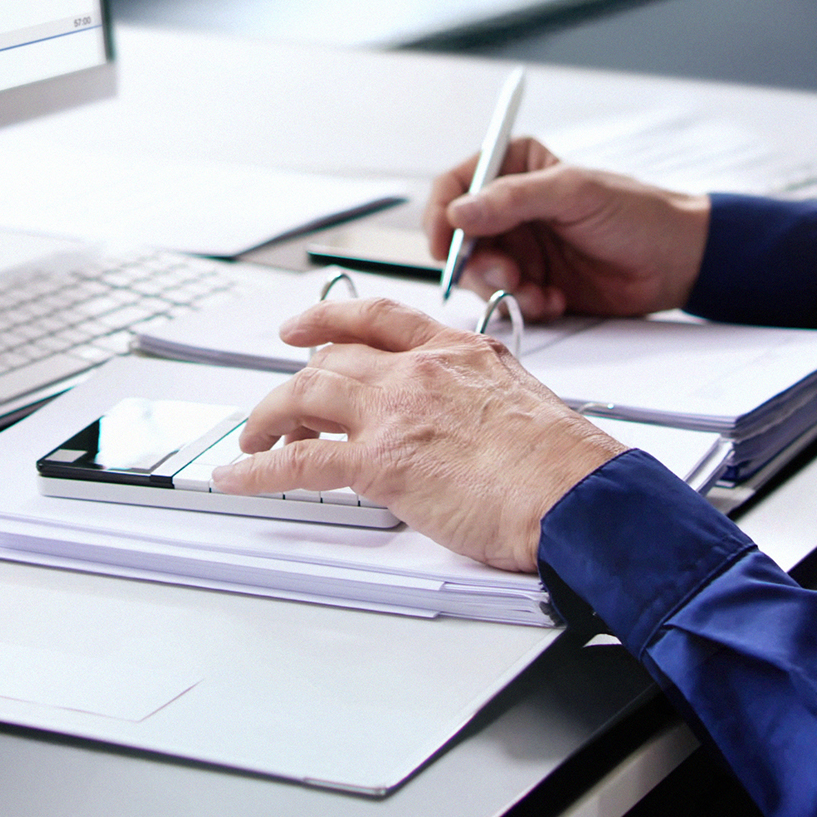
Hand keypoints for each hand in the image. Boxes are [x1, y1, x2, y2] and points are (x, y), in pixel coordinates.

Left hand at [211, 297, 623, 572]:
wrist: (577, 497)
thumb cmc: (567, 466)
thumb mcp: (520, 403)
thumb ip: (476, 400)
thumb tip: (459, 423)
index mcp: (458, 351)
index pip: (379, 319)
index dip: (329, 319)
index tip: (304, 327)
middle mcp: (420, 371)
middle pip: (332, 358)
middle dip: (295, 384)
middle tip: (277, 408)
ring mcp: (396, 412)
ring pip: (304, 396)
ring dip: (268, 420)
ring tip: (253, 442)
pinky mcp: (380, 462)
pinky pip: (298, 459)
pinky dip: (258, 469)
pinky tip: (239, 478)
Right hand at [422, 136, 709, 319]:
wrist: (677, 262)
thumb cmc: (636, 213)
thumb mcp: (574, 193)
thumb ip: (513, 199)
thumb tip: (459, 213)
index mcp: (514, 167)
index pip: (454, 186)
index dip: (441, 215)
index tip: (446, 245)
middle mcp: (510, 207)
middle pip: (459, 238)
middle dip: (478, 263)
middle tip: (508, 276)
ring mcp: (521, 247)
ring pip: (478, 274)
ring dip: (504, 288)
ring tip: (539, 292)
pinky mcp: (533, 282)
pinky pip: (505, 299)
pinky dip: (525, 305)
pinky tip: (555, 300)